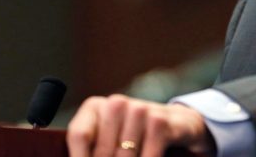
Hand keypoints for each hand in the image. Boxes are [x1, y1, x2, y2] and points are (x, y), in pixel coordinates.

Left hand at [66, 94, 214, 156]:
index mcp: (94, 108)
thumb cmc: (134, 139)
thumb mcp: (108, 144)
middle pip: (101, 151)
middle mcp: (116, 103)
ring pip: (124, 155)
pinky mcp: (160, 120)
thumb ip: (92, 152)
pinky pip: (148, 155)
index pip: (79, 135)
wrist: (176, 126)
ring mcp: (139, 109)